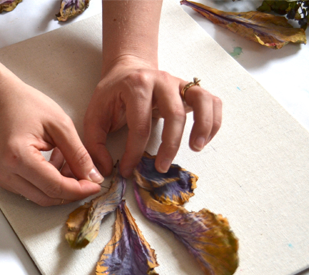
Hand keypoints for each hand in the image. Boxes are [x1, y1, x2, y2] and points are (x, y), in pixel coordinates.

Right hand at [0, 78, 102, 205]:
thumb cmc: (25, 104)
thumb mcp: (60, 124)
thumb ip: (78, 154)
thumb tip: (93, 177)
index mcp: (18, 156)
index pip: (54, 186)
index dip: (78, 190)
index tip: (96, 185)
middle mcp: (5, 171)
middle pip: (46, 197)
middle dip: (70, 192)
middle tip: (87, 179)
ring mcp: (0, 177)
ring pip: (39, 197)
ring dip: (59, 187)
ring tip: (67, 161)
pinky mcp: (1, 177)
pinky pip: (30, 190)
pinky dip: (47, 183)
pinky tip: (53, 163)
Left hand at [83, 56, 221, 176]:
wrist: (127, 69)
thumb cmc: (112, 95)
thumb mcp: (94, 115)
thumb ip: (94, 143)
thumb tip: (105, 171)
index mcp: (136, 86)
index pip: (139, 125)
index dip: (134, 153)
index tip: (128, 170)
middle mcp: (161, 80)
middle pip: (174, 114)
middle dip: (169, 145)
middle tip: (161, 167)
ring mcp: (179, 83)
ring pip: (201, 101)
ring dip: (203, 126)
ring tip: (196, 148)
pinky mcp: (190, 88)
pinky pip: (212, 101)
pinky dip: (214, 120)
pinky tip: (204, 139)